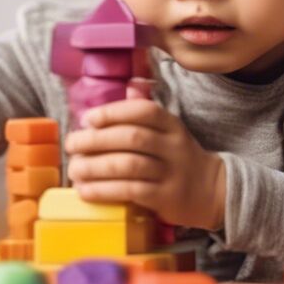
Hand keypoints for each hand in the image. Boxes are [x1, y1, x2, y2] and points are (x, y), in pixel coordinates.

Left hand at [63, 99, 225, 229]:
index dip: (114, 113)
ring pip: (130, 165)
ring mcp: (171, 173)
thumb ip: (145, 113)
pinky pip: (132, 191)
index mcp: (171, 126)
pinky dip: (105, 191)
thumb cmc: (176, 158)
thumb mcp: (168, 132)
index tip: (88, 119)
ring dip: (96, 167)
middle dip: (96, 140)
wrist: (212, 192)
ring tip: (74, 170)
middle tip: (72, 145)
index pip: (144, 112)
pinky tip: (86, 191)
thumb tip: (128, 85)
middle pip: (132, 138)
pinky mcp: (166, 198)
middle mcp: (173, 147)